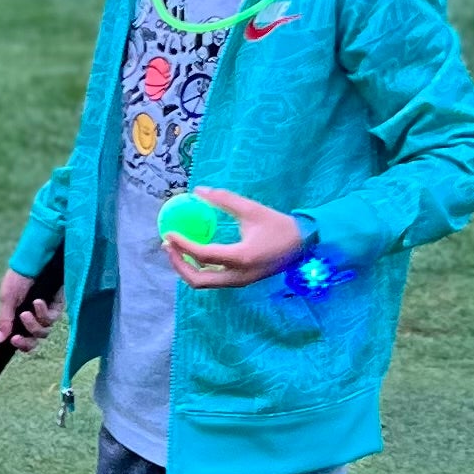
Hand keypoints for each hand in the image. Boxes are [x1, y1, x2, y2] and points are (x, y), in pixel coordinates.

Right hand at [0, 267, 62, 351]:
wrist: (33, 260)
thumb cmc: (18, 277)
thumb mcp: (7, 298)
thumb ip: (4, 320)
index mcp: (19, 317)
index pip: (22, 339)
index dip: (20, 344)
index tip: (12, 340)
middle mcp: (34, 317)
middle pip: (34, 340)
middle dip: (26, 341)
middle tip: (16, 337)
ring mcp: (46, 312)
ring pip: (43, 331)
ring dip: (33, 324)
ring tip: (25, 312)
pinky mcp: (57, 305)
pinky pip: (52, 318)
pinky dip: (43, 313)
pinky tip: (37, 302)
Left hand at [163, 189, 308, 288]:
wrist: (304, 245)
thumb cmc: (278, 225)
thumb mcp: (252, 209)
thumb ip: (224, 199)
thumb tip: (198, 190)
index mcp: (241, 258)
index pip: (203, 255)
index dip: (182, 245)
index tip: (168, 233)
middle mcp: (238, 276)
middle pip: (198, 280)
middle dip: (178, 264)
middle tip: (168, 244)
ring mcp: (240, 282)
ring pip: (204, 283)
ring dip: (187, 268)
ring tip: (177, 248)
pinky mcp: (241, 281)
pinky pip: (213, 280)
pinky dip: (199, 269)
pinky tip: (193, 252)